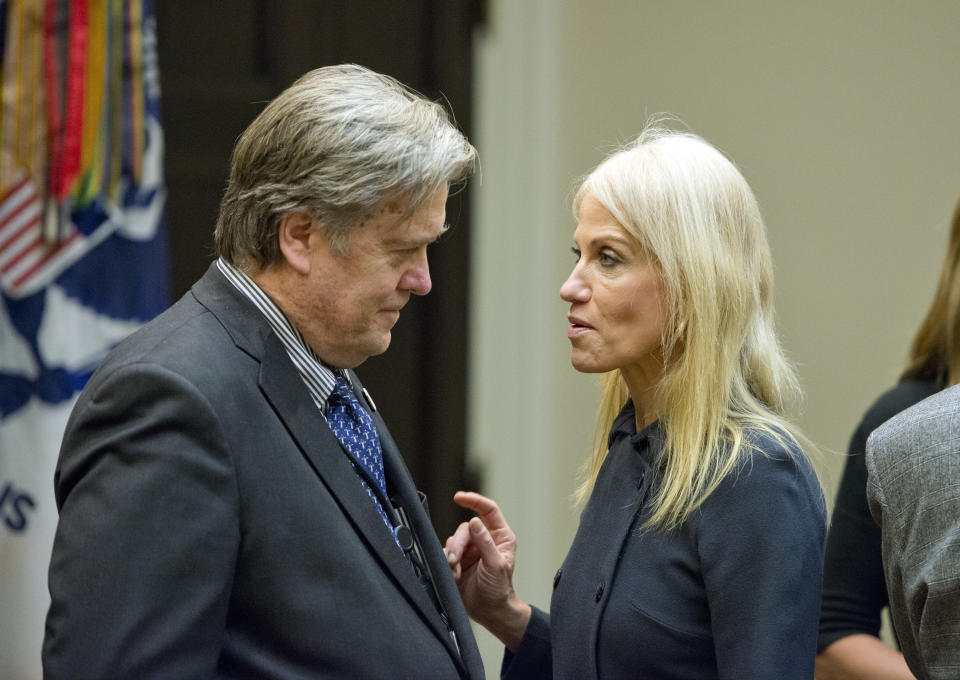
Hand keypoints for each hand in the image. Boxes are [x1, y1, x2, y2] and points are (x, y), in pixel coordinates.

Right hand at [445, 491, 530, 650]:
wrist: (489, 612)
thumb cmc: (499, 590)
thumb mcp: (495, 566)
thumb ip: (485, 543)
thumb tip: (474, 522)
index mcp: (500, 537)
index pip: (488, 510)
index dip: (474, 500)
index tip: (459, 497)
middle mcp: (484, 540)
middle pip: (465, 528)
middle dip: (458, 543)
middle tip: (455, 560)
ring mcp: (471, 550)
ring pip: (454, 540)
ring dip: (452, 554)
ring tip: (455, 570)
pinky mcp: (458, 561)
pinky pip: (446, 552)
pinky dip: (446, 562)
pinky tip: (453, 574)